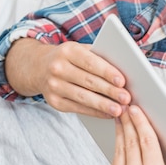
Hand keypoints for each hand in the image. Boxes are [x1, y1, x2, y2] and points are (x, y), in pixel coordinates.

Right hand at [6, 38, 130, 116]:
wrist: (39, 68)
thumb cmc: (70, 59)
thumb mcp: (80, 50)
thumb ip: (99, 57)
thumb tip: (124, 70)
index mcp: (68, 51)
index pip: (91, 63)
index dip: (107, 72)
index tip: (122, 81)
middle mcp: (58, 68)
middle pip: (88, 81)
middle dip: (109, 91)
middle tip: (126, 98)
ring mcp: (54, 86)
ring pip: (83, 97)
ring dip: (103, 105)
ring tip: (119, 110)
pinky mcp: (54, 102)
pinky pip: (78, 108)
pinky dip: (95, 112)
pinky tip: (108, 114)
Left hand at [101, 105, 165, 164]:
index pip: (147, 143)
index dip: (142, 123)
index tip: (138, 109)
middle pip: (132, 141)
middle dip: (130, 120)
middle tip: (128, 104)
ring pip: (120, 149)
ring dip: (121, 131)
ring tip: (122, 116)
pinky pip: (114, 163)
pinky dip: (117, 148)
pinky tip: (120, 141)